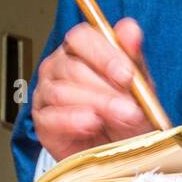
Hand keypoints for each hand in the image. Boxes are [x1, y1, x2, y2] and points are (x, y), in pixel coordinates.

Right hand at [31, 18, 156, 160]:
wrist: (119, 150)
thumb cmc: (127, 113)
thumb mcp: (139, 86)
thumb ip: (133, 57)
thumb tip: (131, 30)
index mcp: (82, 49)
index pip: (82, 37)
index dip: (104, 55)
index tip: (127, 75)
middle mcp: (59, 65)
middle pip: (72, 67)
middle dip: (106, 89)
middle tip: (131, 107)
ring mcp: (47, 92)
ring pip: (62, 91)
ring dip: (96, 106)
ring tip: (119, 118)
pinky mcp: (42, 120)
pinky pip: (51, 116)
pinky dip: (73, 120)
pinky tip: (92, 124)